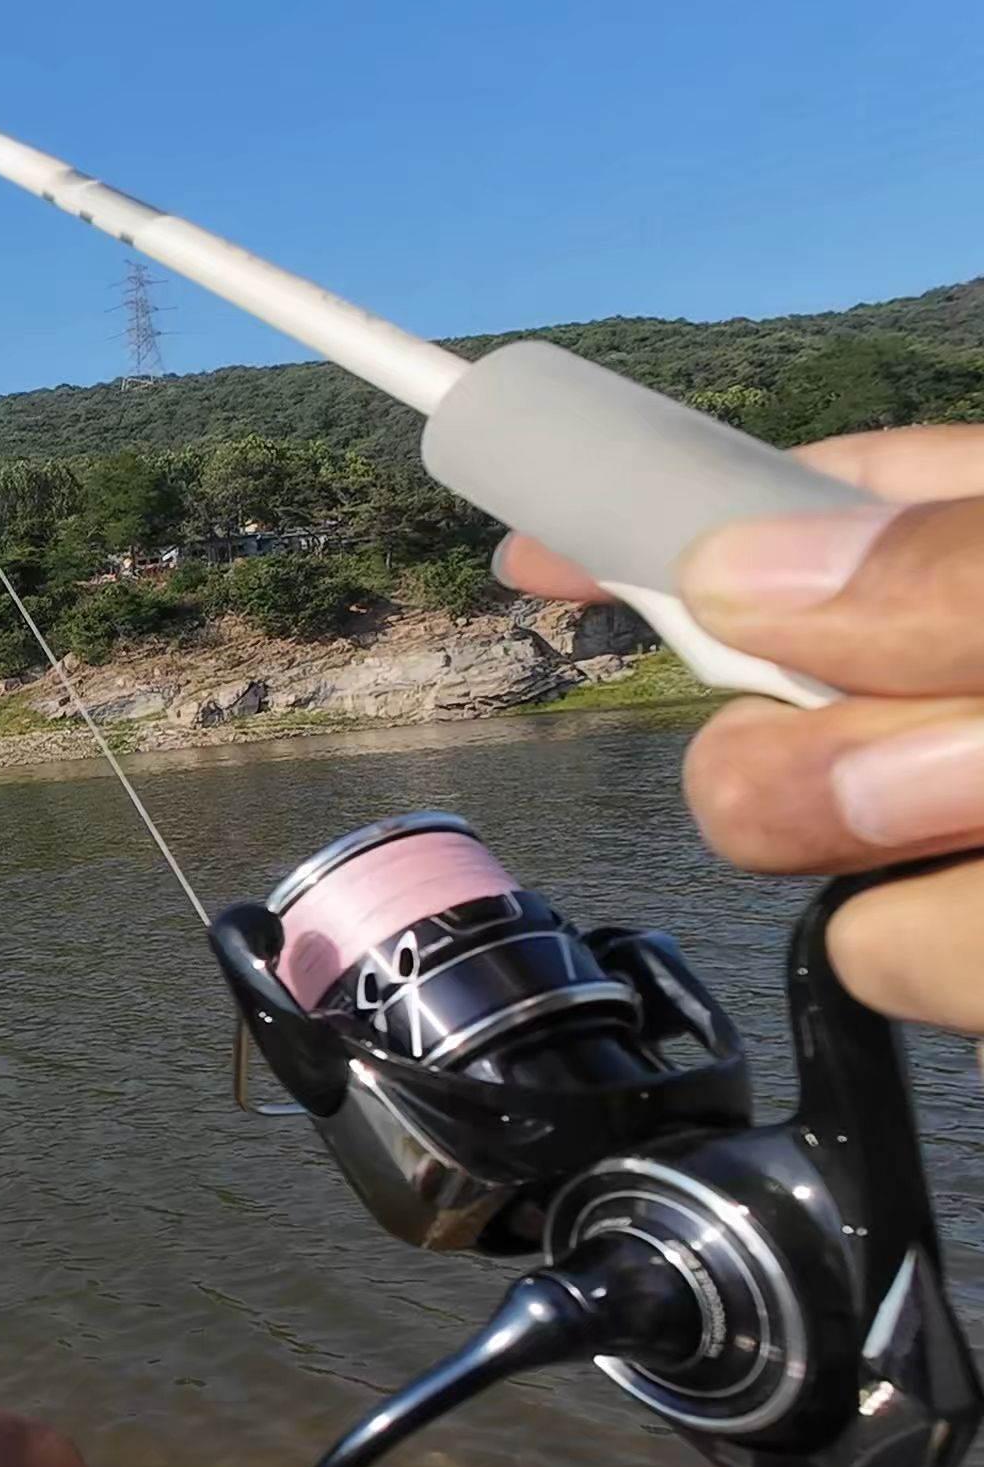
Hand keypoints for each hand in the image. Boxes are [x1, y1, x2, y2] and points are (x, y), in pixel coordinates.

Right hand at [496, 423, 983, 1049]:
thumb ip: (958, 578)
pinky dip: (966, 962)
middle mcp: (974, 693)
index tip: (526, 544)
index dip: (653, 511)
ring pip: (822, 868)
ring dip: (919, 887)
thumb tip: (734, 570)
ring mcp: (971, 832)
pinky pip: (895, 965)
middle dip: (805, 765)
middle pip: (768, 722)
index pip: (803, 501)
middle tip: (937, 785)